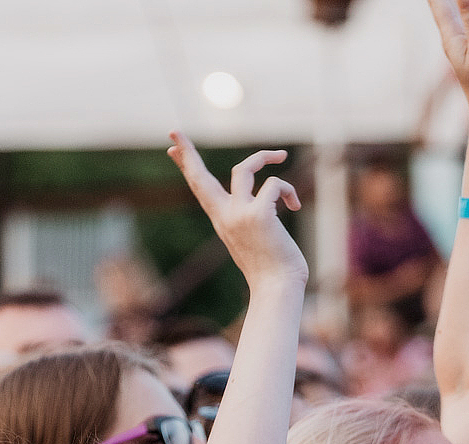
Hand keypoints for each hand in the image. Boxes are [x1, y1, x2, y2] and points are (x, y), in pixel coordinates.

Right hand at [167, 134, 306, 287]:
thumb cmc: (273, 270)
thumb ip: (251, 217)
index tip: (172, 148)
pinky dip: (289, 191)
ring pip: (243, 168)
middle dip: (187, 152)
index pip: (200, 188)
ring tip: (281, 156)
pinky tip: (295, 206)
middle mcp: (225, 216)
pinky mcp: (259, 215)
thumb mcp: (255, 239)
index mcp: (222, 221)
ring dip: (264, 156)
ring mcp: (239, 215)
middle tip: (174, 130)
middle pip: (200, 177)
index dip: (187, 166)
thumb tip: (268, 199)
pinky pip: (274, 184)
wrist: (277, 289)